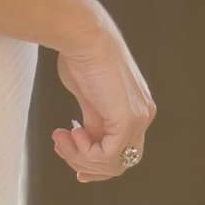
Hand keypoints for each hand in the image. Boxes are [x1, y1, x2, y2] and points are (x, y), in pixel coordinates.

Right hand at [50, 3, 156, 184]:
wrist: (83, 36)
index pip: (123, 152)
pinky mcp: (128, 119)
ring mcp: (139, 118)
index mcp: (137, 108)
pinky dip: (84, 153)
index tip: (74, 168)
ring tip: (61, 138)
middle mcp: (144, 114)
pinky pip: (107, 156)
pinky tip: (71, 133)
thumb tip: (89, 144)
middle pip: (119, 163)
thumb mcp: (89, 98)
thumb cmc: (82, 58)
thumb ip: (95, 123)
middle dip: (86, 164)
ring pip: (112, 164)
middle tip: (61, 146)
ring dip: (79, 158)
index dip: (97, 165)